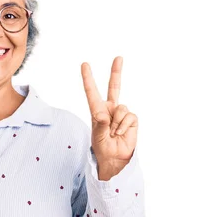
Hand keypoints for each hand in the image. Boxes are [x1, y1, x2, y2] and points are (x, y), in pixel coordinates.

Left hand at [81, 56, 137, 180]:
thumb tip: (103, 114)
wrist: (115, 158)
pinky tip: (120, 134)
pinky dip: (123, 126)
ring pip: (121, 108)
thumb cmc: (103, 147)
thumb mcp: (98, 136)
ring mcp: (121, 113)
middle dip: (116, 72)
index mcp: (97, 110)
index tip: (85, 64)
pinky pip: (128, 117)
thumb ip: (101, 124)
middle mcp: (110, 109)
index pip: (92, 92)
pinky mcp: (131, 119)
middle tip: (119, 57)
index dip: (88, 78)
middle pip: (114, 87)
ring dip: (116, 123)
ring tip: (113, 133)